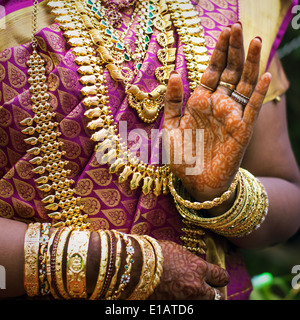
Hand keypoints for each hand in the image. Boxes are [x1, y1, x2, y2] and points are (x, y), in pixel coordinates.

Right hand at [149, 241, 228, 299]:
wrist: (136, 264)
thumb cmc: (156, 253)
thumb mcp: (180, 252)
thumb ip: (192, 262)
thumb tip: (198, 267)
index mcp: (199, 268)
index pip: (221, 276)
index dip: (219, 277)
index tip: (217, 277)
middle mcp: (196, 286)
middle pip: (216, 295)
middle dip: (212, 291)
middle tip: (208, 288)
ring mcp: (185, 299)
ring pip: (203, 302)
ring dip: (200, 297)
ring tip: (192, 291)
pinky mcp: (175, 306)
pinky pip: (187, 305)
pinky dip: (186, 300)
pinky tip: (179, 293)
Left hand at [163, 23, 271, 202]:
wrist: (194, 183)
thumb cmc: (182, 157)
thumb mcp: (172, 126)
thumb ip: (173, 101)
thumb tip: (175, 73)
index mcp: (200, 103)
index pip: (212, 71)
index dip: (218, 52)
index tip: (224, 31)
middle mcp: (218, 106)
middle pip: (229, 72)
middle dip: (233, 50)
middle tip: (237, 27)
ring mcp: (231, 117)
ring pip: (243, 85)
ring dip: (249, 64)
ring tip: (254, 41)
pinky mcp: (242, 131)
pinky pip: (251, 109)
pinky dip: (257, 93)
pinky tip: (263, 76)